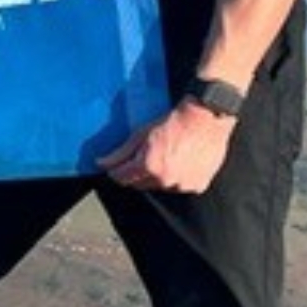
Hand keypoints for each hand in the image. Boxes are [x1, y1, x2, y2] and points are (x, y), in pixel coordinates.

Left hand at [97, 100, 235, 193]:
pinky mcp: (198, 185)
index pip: (122, 178)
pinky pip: (180, 186)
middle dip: (137, 173)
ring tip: (164, 157)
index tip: (116, 166)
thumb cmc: (173, 123)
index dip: (116, 171)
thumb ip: (119, 153)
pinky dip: (177, 178)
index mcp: (149, 167)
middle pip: (140, 184)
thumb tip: (101, 163)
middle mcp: (166, 180)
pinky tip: (179, 162)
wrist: (205, 119)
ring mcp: (183, 185)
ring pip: (161, 187)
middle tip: (142, 157)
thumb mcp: (140, 135)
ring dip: (158, 177)